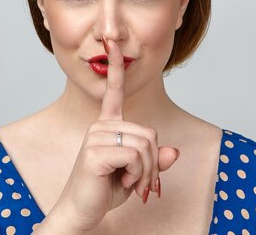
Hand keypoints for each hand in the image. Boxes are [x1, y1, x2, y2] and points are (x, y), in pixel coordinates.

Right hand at [46, 37, 180, 233]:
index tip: (112, 43)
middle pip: (150, 133)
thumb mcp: (136, 174)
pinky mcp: (96, 152)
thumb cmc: (104, 189)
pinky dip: (137, 175)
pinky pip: (135, 156)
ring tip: (132, 183)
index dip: (115, 67)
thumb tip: (174, 152)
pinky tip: (123, 183)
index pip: (114, 91)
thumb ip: (154, 161)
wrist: (82, 211)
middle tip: (142, 182)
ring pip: (145, 146)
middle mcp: (101, 126)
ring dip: (146, 172)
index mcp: (107, 125)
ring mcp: (96, 137)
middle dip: (153, 163)